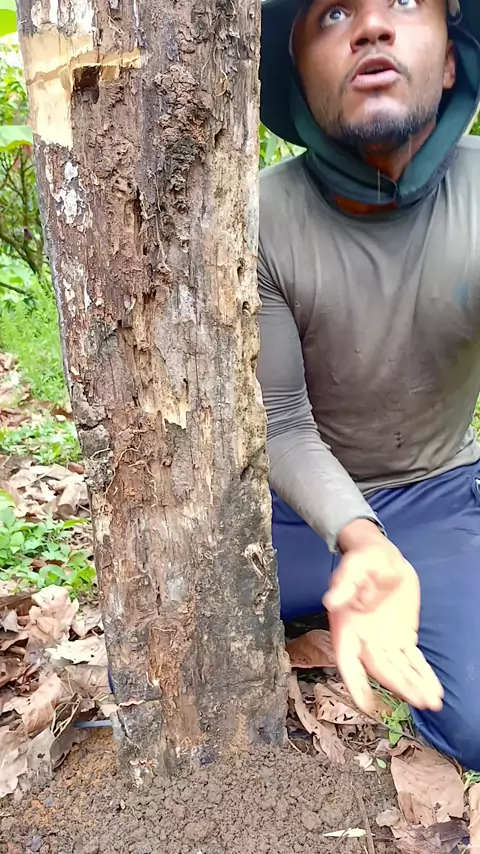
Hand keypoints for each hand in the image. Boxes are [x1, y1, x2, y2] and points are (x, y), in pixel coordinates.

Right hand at [323, 522, 443, 713]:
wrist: (382, 557)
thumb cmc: (363, 559)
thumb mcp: (353, 565)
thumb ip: (343, 582)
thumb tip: (330, 601)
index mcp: (346, 627)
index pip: (347, 661)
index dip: (355, 683)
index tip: (366, 705)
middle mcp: (364, 640)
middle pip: (381, 669)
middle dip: (400, 686)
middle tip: (420, 700)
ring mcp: (385, 641)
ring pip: (399, 669)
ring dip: (414, 686)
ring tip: (432, 702)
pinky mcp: (403, 637)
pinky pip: (413, 660)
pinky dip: (423, 675)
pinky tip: (435, 690)